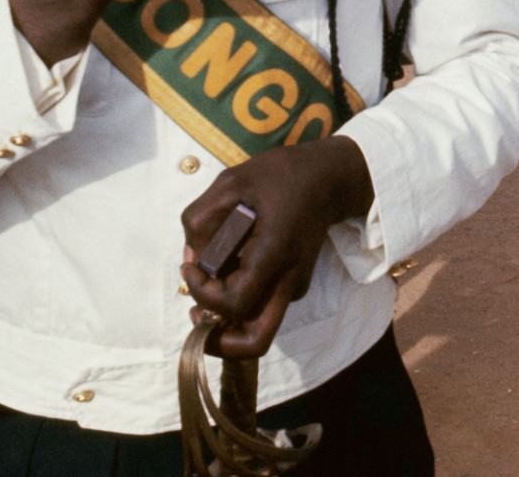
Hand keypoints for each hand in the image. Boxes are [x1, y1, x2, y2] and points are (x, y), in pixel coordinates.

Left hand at [181, 138, 371, 357]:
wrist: (328, 177)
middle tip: (198, 319)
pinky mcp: (294, 283)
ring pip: (255, 323)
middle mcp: (289, 279)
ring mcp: (294, 285)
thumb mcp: (229, 183)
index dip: (203, 294)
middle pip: (255, 342)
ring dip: (226, 314)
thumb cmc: (281, 176)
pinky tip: (229, 264)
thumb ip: (200, 221)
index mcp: (276, 255)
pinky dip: (238, 295)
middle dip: (219, 343)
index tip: (189, 267)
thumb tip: (192, 258)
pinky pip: (261, 303)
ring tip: (209, 280)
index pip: (235, 304)